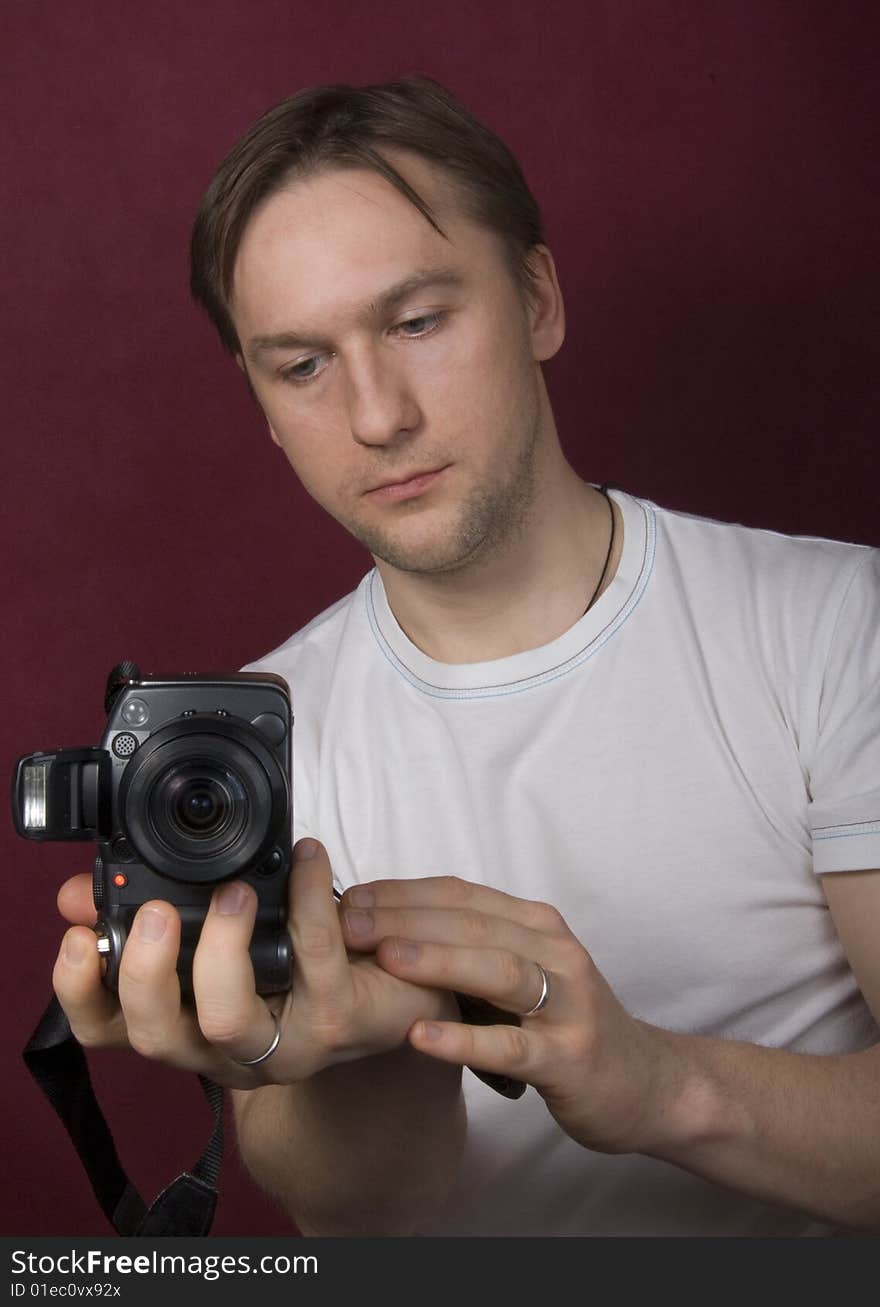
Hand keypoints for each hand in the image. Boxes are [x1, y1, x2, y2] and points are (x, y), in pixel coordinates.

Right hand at [53, 840, 455, 1088]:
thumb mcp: (223, 928)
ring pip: (227, 1020)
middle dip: (144, 973)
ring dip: (221, 949)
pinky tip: (308, 857)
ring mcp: (282, 1044)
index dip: (82, 990)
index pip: (110, 1029)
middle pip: (156, 1037)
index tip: (76, 935)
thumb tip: (80, 891)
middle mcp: (225, 1048)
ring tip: (235, 892)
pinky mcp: (338, 1021)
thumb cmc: (304, 955)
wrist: (400, 985)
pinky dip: (308, 898)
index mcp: (189, 1022)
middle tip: (155, 913)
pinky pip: (314, 958)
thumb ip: (154, 910)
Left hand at [339, 875, 675, 1153]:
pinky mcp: (568, 1057)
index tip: (348, 896)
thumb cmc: (567, 1024)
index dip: (402, 892)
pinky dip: (463, 1039)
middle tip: (347, 921)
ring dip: (437, 960)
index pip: (461, 894)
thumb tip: (388, 929)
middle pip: (473, 923)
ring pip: (497, 969)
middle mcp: (555, 952)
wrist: (645, 1083)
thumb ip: (472, 949)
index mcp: (537, 925)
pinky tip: (420, 1035)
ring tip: (383, 958)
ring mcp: (566, 1004)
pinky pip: (510, 1046)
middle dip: (406, 918)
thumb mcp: (525, 973)